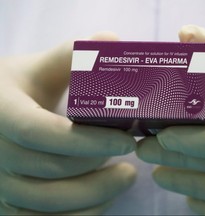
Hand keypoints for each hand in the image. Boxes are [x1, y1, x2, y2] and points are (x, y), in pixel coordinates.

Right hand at [0, 32, 135, 214]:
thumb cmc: (18, 90)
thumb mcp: (38, 69)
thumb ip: (71, 56)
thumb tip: (113, 41)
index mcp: (3, 112)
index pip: (44, 132)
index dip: (89, 141)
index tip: (127, 141)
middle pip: (51, 170)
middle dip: (99, 170)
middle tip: (134, 161)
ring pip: (48, 203)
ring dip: (95, 196)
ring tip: (126, 178)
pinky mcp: (7, 203)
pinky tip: (103, 201)